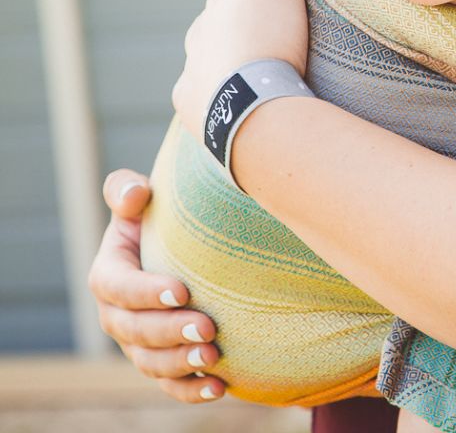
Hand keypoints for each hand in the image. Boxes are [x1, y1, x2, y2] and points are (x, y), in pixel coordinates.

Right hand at [88, 170, 223, 401]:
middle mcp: (117, 314)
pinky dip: (192, 391)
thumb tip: (136, 193)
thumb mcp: (143, 198)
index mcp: (109, 273)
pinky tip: (221, 387)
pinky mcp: (162, 361)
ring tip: (214, 357)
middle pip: (134, 331)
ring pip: (150, 363)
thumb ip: (128, 189)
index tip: (182, 289)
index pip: (117, 287)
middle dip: (169, 331)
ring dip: (181, 364)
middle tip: (208, 326)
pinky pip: (170, 384)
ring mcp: (138, 342)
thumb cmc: (164, 215)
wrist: (187, 244)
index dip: (145, 292)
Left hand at [172, 0, 308, 139]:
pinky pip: (201, 82)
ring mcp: (195, 64)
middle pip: (224, 0)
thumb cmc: (269, 40)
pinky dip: (213, 76)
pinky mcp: (193, 100)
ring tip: (244, 38)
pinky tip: (221, 81)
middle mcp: (203, 26)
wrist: (251, 111)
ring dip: (224, 34)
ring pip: (208, 40)